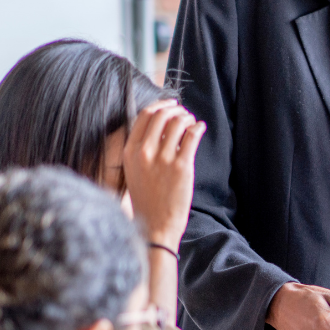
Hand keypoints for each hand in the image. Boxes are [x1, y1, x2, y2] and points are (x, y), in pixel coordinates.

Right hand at [121, 100, 204, 247]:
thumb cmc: (146, 199)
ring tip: (192, 122)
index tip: (170, 104)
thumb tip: (160, 126)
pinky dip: (198, 128)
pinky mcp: (181, 167)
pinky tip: (200, 128)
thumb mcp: (133, 171)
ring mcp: (163, 159)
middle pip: (162, 115)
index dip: (160, 105)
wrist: (156, 224)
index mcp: (129, 152)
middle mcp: (144, 152)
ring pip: (178, 123)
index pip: (145, 116)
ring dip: (188, 118)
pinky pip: (192, 136)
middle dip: (176, 110)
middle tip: (184, 113)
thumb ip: (141, 149)